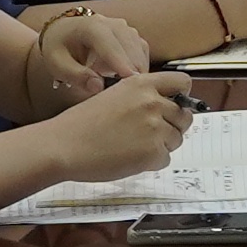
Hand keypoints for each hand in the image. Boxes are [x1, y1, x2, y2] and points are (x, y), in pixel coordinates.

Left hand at [13, 10, 154, 112]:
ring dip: (136, 69)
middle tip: (130, 95)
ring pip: (139, 49)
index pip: (110, 45)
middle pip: (130, 47)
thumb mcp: (57, 64)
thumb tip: (98, 87)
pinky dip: (139, 66)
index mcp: (91, 27)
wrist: (62, 33)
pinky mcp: (131, 36)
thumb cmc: (58, 49)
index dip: (121, 63)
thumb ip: (76, 76)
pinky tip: (128, 79)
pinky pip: (141, 51)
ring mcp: (124, 28)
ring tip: (126, 88)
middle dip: (133, 70)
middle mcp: (111, 23)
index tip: (131, 80)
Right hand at [38, 73, 195, 185]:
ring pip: (176, 139)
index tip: (175, 105)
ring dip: (161, 146)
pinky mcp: (152, 152)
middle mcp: (152, 102)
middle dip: (171, 127)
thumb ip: (141, 97)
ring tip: (133, 146)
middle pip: (184, 116)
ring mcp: (154, 127)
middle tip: (148, 135)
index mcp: (142, 84)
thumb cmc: (81, 124)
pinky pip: (165, 159)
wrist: (63, 145)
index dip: (182, 97)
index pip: (182, 83)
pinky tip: (129, 158)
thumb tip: (167, 106)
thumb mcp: (113, 95)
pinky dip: (151, 163)